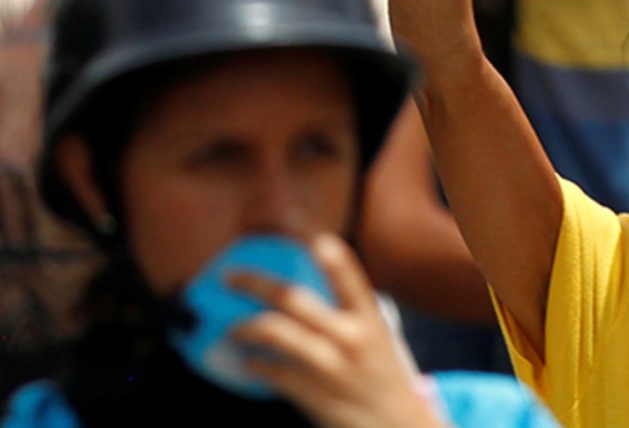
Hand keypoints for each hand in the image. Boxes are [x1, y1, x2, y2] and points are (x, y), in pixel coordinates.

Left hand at [227, 234, 448, 427]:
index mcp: (369, 318)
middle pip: (292, 299)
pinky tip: (246, 361)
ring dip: (243, 326)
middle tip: (230, 277)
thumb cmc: (384, 371)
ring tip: (232, 326)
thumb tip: (307, 280)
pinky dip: (252, 364)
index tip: (295, 221)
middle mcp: (349, 338)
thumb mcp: (379, 333)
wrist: (398, 425)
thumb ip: (348, 308)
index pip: (346, 272)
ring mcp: (328, 368)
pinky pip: (269, 372)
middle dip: (254, 282)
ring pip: (273, 334)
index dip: (320, 245)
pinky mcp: (311, 395)